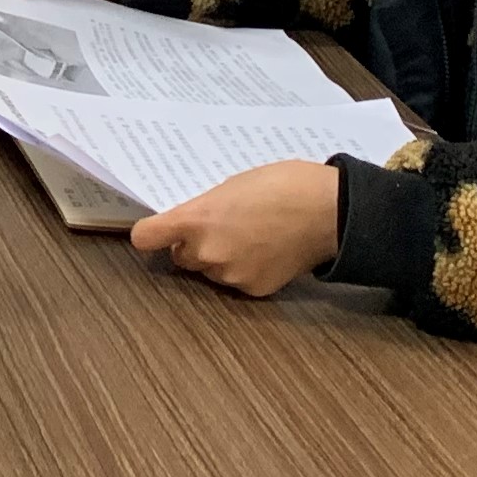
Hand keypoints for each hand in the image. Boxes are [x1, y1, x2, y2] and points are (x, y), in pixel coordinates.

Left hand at [128, 161, 342, 296]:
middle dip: (192, 244)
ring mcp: (230, 274)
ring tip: (250, 235)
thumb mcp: (231, 186)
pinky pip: (235, 281)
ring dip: (219, 258)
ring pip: (209, 271)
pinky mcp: (253, 289)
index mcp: (197, 219)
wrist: (329, 211)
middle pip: (180, 257)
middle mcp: (207, 252)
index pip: (146, 237)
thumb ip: (205, 208)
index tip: (154, 231)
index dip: (148, 233)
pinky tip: (266, 251)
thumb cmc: (282, 186)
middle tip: (220, 226)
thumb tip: (192, 222)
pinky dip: (245, 270)